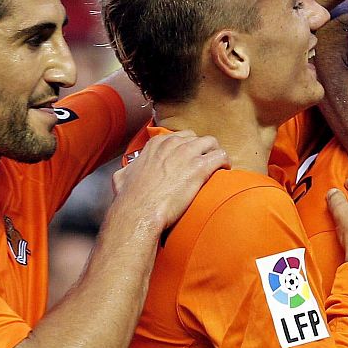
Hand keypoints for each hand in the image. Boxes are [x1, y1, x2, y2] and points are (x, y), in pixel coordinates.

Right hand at [111, 131, 227, 233]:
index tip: (188, 158)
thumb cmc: (131, 198)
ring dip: (215, 152)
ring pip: (211, 142)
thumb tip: (124, 173)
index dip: (186, 147)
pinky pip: (221, 156)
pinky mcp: (199, 168)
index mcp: (156, 144)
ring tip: (217, 165)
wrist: (139, 211)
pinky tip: (224, 170)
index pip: (178, 136)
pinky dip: (225, 162)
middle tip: (204, 162)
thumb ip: (127, 170)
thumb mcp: (122, 177)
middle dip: (202, 148)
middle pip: (196, 137)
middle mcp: (172, 144)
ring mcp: (187, 154)